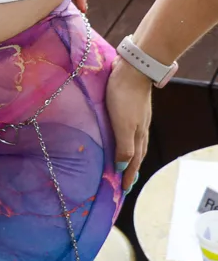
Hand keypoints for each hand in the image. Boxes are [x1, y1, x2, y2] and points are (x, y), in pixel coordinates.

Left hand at [106, 57, 151, 192]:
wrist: (133, 71)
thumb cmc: (124, 97)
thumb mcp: (123, 125)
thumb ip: (124, 147)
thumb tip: (124, 168)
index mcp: (138, 136)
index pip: (133, 162)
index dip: (128, 176)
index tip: (123, 190)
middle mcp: (139, 130)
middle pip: (136, 154)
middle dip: (131, 169)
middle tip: (124, 182)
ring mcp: (137, 119)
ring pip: (134, 143)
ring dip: (129, 156)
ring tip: (124, 164)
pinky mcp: (131, 109)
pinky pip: (129, 131)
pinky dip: (126, 141)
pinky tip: (120, 136)